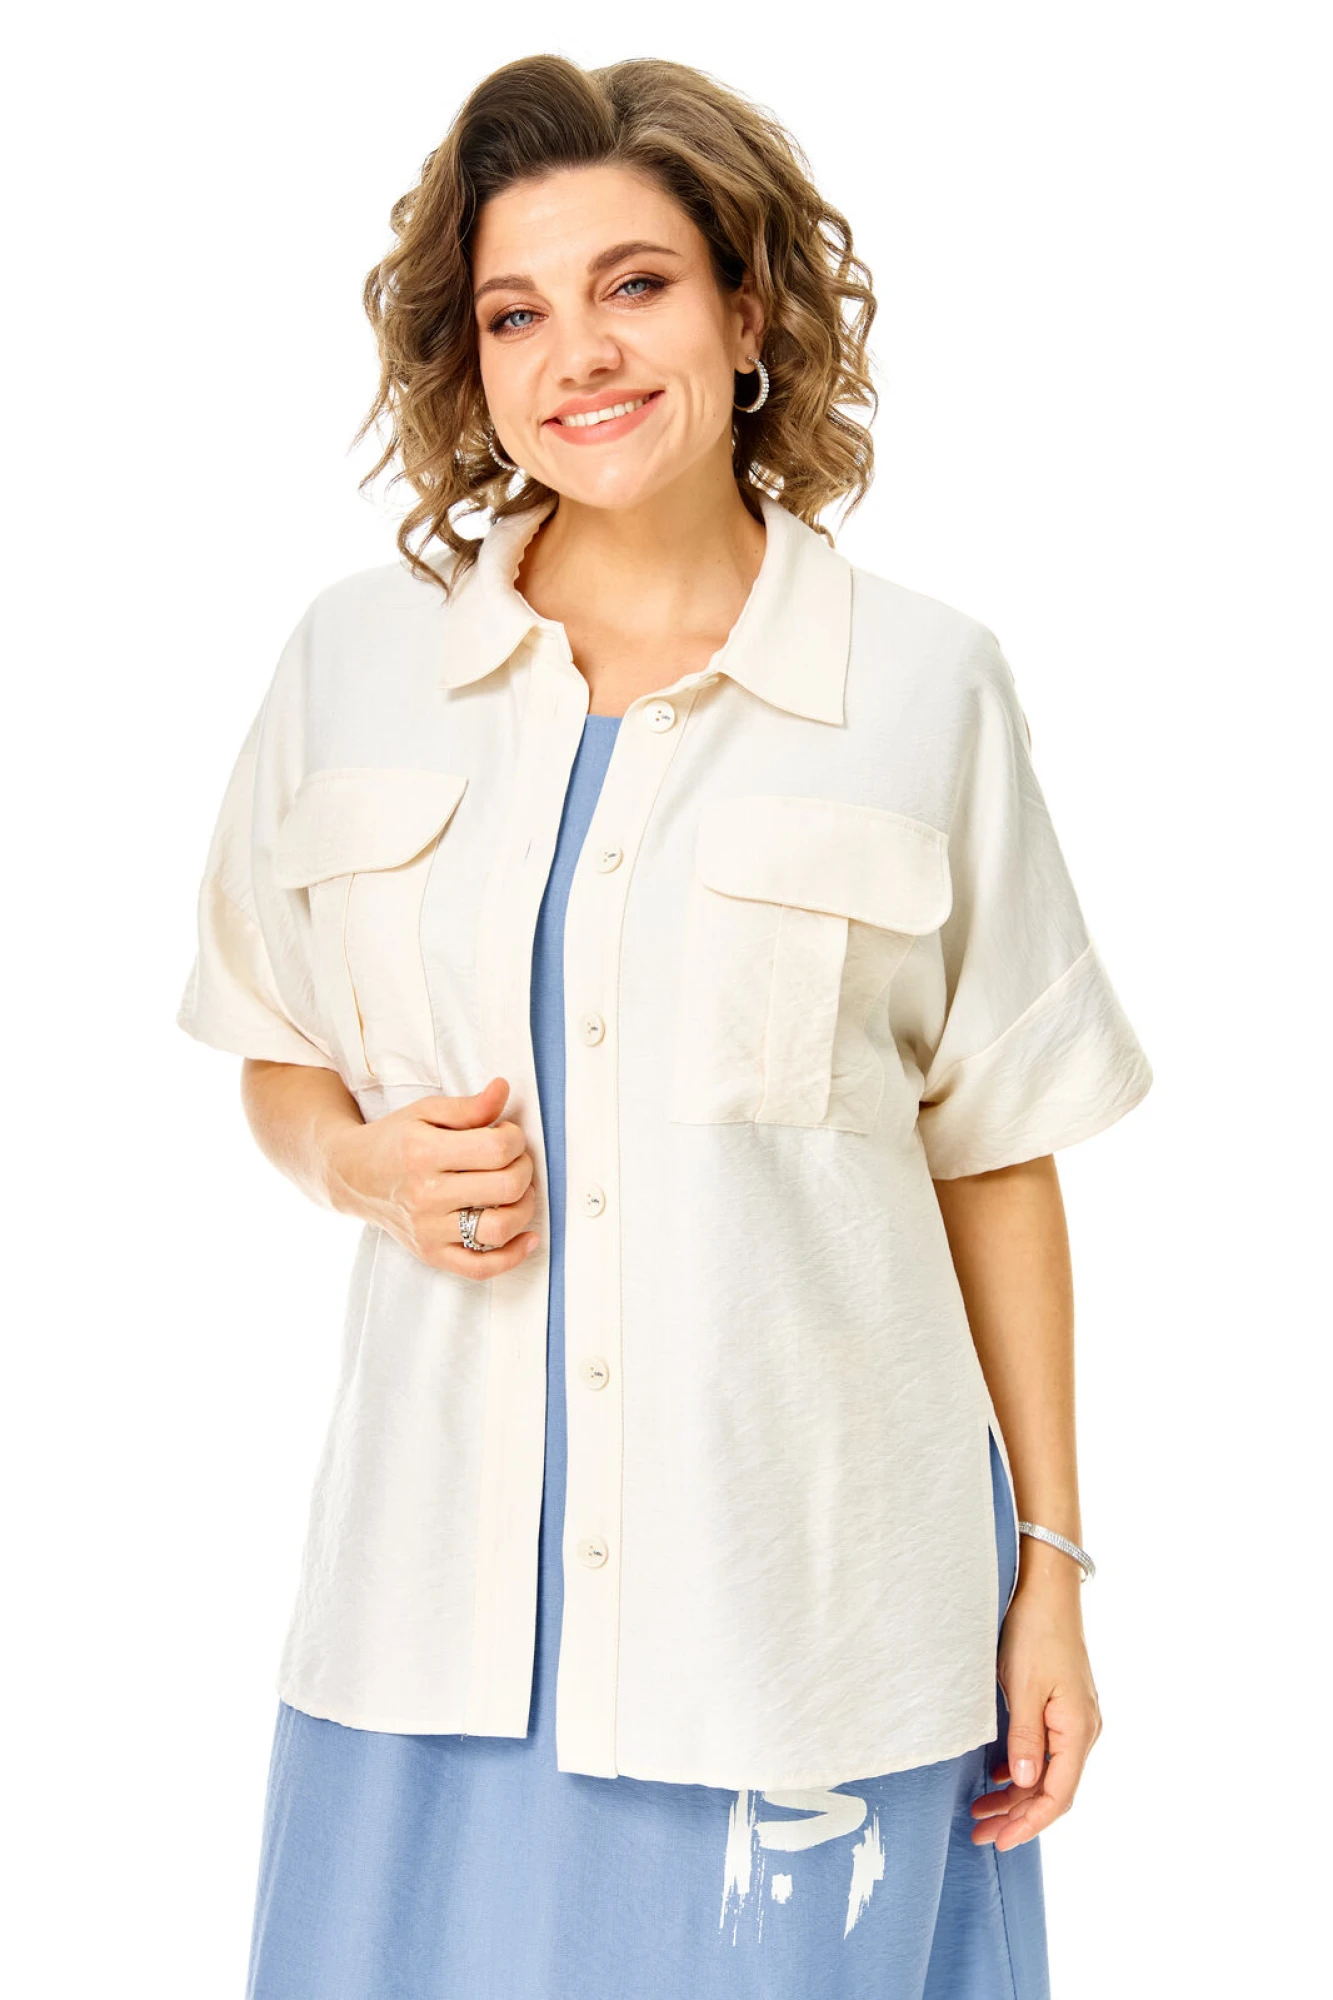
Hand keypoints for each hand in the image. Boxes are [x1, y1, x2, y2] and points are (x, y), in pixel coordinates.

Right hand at [324, 1075, 540, 1279]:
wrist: (352, 1176)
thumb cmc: (394, 1140)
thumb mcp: (426, 1112)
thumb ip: (468, 1106)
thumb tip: (503, 1090)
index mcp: (424, 1153)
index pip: (497, 1149)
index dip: (515, 1138)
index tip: (507, 1134)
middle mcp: (425, 1195)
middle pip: (505, 1187)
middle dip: (524, 1168)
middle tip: (516, 1160)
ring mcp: (428, 1230)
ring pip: (498, 1229)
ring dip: (524, 1208)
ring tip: (519, 1192)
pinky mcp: (431, 1254)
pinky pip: (480, 1268)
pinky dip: (512, 1257)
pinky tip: (528, 1238)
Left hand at [969, 1569, 1102, 1849]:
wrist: (1047, 1589)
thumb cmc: (1034, 1633)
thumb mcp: (1023, 1687)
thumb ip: (1025, 1739)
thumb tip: (1024, 1784)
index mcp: (1077, 1730)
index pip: (1058, 1795)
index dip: (1029, 1823)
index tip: (999, 1840)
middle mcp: (1083, 1730)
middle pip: (1053, 1789)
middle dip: (1018, 1816)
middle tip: (980, 1834)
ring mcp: (1075, 1718)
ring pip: (1048, 1772)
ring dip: (1017, 1794)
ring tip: (982, 1812)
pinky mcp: (1063, 1706)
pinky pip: (1046, 1751)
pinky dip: (1022, 1769)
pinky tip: (998, 1775)